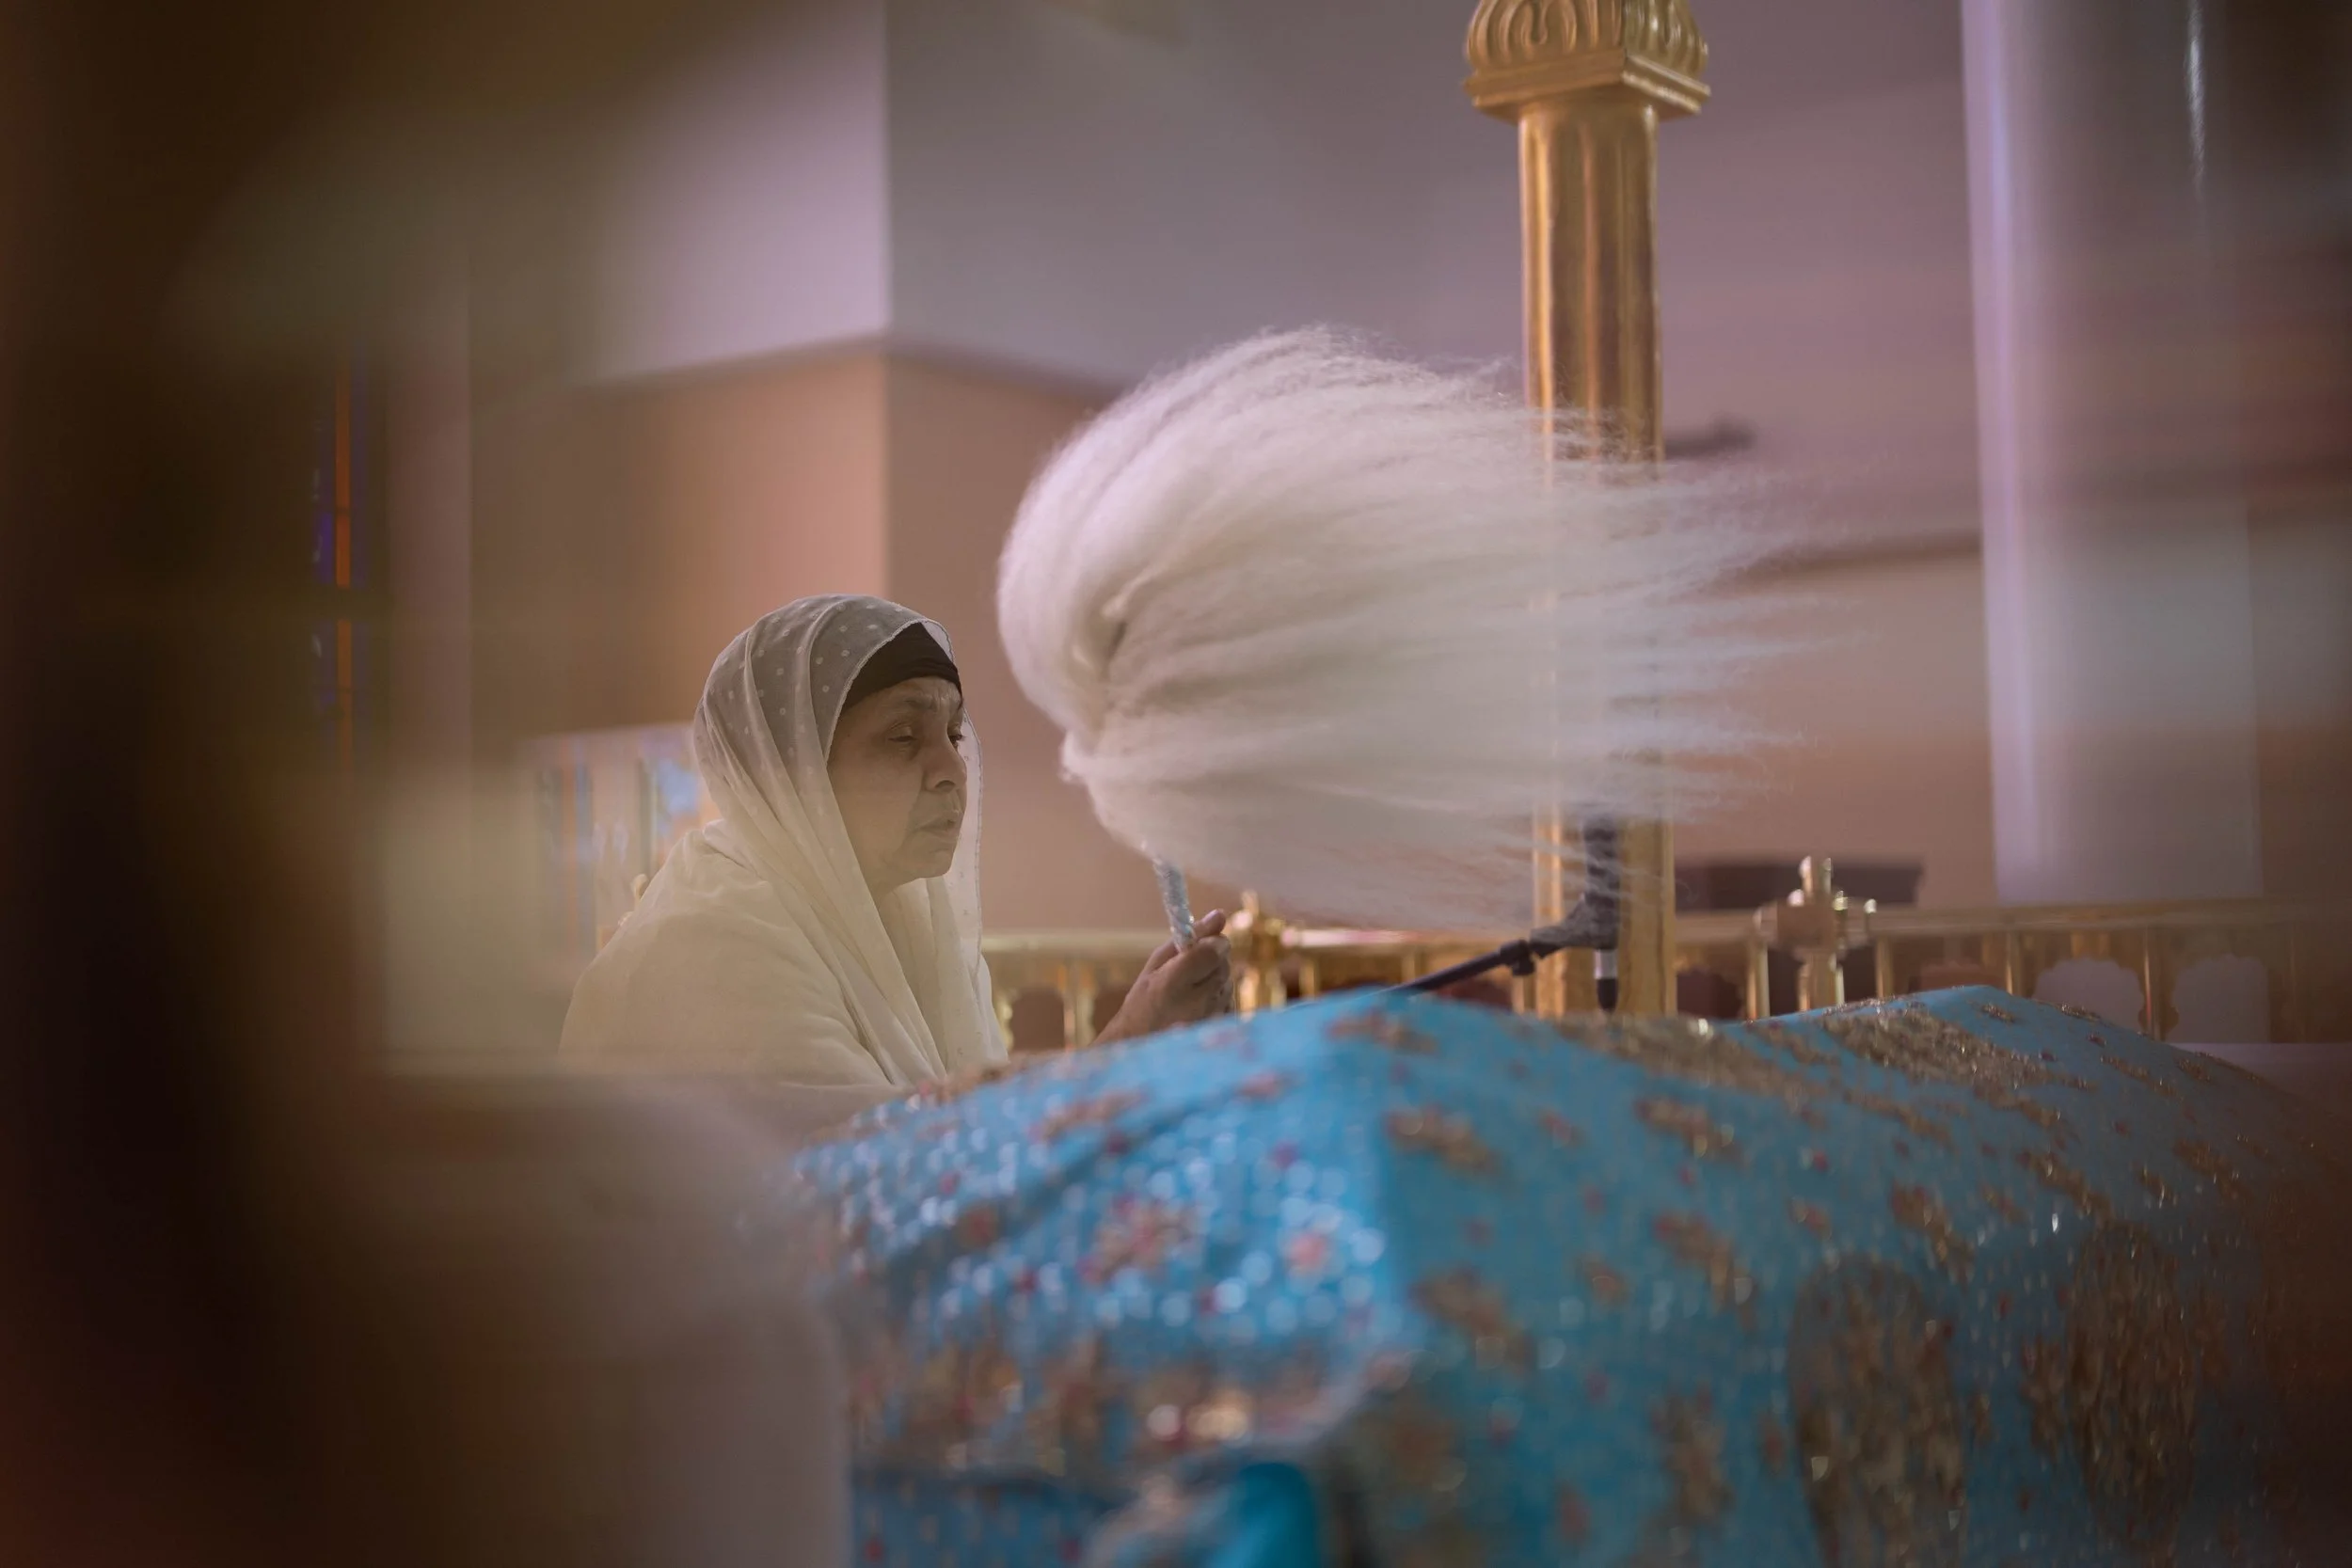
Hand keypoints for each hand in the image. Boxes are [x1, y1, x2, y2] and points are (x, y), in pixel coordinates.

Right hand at [1095, 910, 1233, 1043]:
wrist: (1141, 1045)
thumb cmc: (1144, 1000)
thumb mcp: (1158, 963)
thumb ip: (1191, 937)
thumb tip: (1221, 915)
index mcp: (1173, 984)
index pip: (1213, 952)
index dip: (1213, 942)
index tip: (1204, 943)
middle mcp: (1195, 1004)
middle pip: (1224, 965)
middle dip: (1213, 959)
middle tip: (1191, 969)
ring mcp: (1209, 1021)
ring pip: (1228, 982)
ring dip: (1215, 979)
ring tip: (1190, 992)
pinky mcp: (1219, 1031)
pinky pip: (1230, 1001)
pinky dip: (1219, 998)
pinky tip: (1199, 1006)